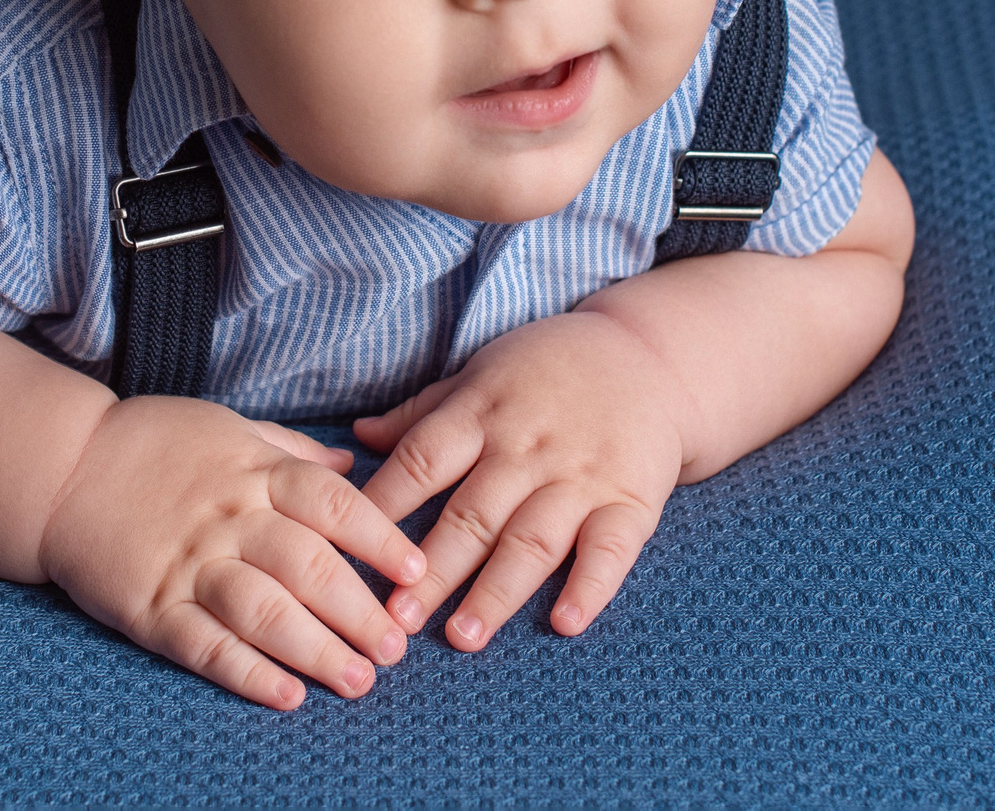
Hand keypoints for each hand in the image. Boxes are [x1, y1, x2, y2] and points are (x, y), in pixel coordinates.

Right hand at [38, 395, 426, 709]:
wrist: (61, 467)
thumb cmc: (154, 445)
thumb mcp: (228, 428)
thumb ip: (292, 452)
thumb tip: (353, 463)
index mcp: (253, 472)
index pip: (333, 505)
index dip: (380, 540)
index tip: (416, 572)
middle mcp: (228, 519)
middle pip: (308, 567)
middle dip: (359, 612)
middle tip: (394, 649)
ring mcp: (188, 565)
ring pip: (264, 612)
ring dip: (316, 651)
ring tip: (358, 682)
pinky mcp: (151, 607)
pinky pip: (206, 646)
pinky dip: (248, 673)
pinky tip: (287, 695)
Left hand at [355, 309, 685, 650]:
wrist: (646, 356)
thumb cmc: (548, 369)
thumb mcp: (481, 374)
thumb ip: (422, 412)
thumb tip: (357, 439)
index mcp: (480, 414)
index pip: (421, 462)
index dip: (384, 507)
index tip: (348, 552)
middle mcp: (525, 448)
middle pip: (471, 515)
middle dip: (432, 572)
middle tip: (395, 621)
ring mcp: (579, 477)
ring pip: (532, 541)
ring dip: (496, 592)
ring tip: (462, 637)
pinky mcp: (630, 500)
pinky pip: (611, 550)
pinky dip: (590, 588)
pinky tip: (565, 623)